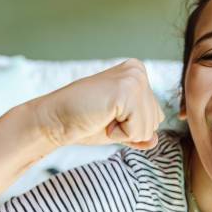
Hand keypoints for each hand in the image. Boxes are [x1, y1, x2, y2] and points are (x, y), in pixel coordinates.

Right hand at [29, 58, 164, 149]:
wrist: (54, 121)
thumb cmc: (83, 122)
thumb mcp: (119, 128)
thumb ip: (139, 132)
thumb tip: (155, 141)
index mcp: (138, 74)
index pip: (157, 115)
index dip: (132, 126)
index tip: (108, 115)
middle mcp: (138, 71)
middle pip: (156, 121)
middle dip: (130, 129)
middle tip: (103, 116)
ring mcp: (133, 78)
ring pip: (149, 127)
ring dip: (124, 132)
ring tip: (102, 116)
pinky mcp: (126, 91)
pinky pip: (138, 129)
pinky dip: (120, 134)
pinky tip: (101, 118)